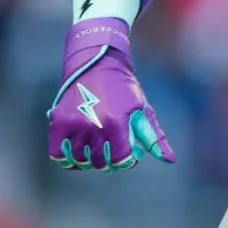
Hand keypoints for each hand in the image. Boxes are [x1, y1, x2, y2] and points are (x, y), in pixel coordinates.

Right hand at [47, 18, 174, 171]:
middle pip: (100, 162)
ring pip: (80, 160)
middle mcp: (93, 125)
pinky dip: (68, 159)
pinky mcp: (58, 122)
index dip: (125, 162)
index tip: (127, 156)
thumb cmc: (124, 89)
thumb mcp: (143, 109)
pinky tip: (77, 155)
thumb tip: (170, 160)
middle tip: (110, 155)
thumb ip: (154, 137)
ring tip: (95, 154)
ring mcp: (73, 124)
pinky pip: (58, 154)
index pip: (121, 160)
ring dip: (89, 162)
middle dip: (108, 162)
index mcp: (116, 122)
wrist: (97, 64)